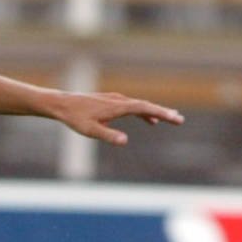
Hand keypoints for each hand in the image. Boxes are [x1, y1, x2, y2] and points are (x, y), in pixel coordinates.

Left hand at [55, 92, 183, 145]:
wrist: (62, 104)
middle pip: (146, 105)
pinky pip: (133, 107)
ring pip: (140, 106)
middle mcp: (119, 101)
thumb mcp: (90, 130)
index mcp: (117, 107)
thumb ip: (108, 135)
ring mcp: (115, 100)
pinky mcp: (111, 102)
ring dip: (156, 112)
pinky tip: (149, 121)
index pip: (144, 108)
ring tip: (171, 119)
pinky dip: (144, 112)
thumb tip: (125, 141)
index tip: (175, 118)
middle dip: (163, 113)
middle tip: (180, 120)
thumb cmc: (75, 118)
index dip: (161, 113)